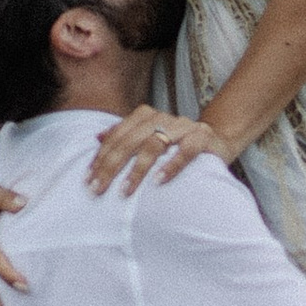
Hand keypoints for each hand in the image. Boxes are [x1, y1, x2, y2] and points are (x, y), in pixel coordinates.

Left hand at [84, 107, 235, 196]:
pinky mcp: (203, 137)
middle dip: (111, 166)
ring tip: (125, 190)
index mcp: (146, 115)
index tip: (88, 179)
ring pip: (154, 144)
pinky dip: (171, 165)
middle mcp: (163, 117)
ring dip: (137, 169)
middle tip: (99, 189)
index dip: (101, 156)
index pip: (117, 135)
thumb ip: (125, 137)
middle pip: (130, 140)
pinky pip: (186, 150)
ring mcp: (183, 126)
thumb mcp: (149, 140)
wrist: (217, 141)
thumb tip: (97, 138)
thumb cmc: (176, 146)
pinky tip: (158, 181)